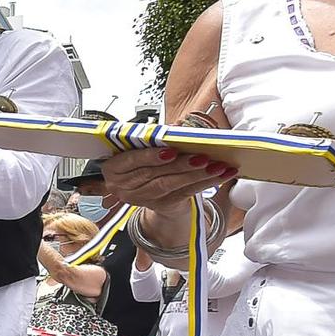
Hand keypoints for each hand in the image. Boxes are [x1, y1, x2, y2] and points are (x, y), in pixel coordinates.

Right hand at [96, 148, 238, 216]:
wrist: (147, 187)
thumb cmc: (142, 161)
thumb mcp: (139, 148)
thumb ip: (153, 140)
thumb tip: (176, 130)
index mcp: (114, 169)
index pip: (131, 161)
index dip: (150, 156)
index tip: (170, 150)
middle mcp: (124, 187)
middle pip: (154, 175)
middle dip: (181, 165)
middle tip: (202, 157)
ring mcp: (142, 198)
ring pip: (171, 185)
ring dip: (197, 175)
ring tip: (217, 165)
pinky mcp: (161, 205)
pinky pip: (185, 193)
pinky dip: (205, 183)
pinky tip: (221, 175)